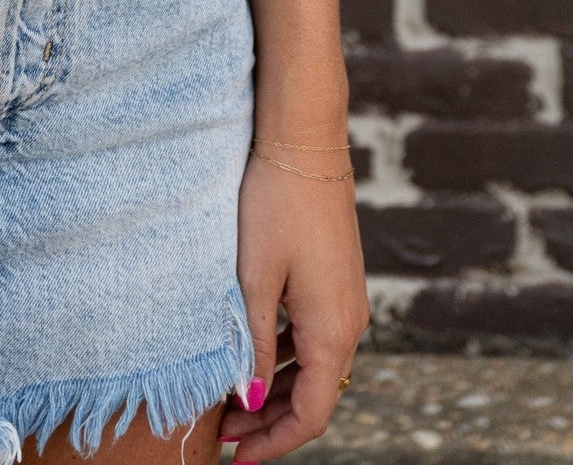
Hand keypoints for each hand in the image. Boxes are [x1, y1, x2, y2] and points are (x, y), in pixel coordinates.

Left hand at [217, 146, 368, 459]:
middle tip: (223, 438)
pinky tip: (252, 355)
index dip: (274, 444)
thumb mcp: (255, 278)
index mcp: (333, 331)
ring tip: (230, 403)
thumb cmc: (275, 204)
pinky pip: (315, 338)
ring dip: (276, 390)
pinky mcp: (336, 281)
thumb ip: (253, 343)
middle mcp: (349, 323)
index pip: (310, 415)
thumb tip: (247, 401)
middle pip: (314, 396)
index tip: (236, 461)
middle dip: (270, 422)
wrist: (305, 140)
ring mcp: (346, 301)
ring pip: (314, 368)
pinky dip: (285, 358)